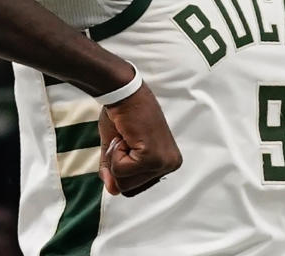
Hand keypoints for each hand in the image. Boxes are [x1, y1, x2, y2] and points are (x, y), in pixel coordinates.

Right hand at [98, 82, 181, 196]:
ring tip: (127, 137)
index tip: (128, 142)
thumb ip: (115, 171)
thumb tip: (113, 190)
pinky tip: (127, 136)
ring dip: (117, 158)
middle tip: (126, 139)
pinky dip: (116, 153)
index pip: (133, 186)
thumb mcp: (117, 148)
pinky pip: (121, 171)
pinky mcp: (152, 157)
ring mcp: (163, 162)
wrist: (125, 93)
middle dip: (118, 163)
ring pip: (124, 182)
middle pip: (128, 188)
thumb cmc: (123, 115)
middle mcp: (171, 164)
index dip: (121, 165)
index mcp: (167, 162)